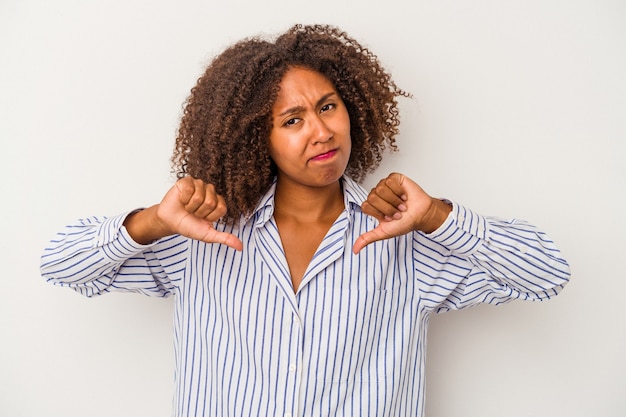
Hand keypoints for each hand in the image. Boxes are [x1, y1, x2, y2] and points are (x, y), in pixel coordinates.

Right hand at [125, 177, 242, 250]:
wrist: (170, 222)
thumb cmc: (189, 226)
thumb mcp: (208, 235)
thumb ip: (225, 238)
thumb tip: (240, 247)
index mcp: (218, 202)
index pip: (221, 208)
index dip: (210, 217)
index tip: (203, 219)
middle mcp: (211, 191)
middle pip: (211, 202)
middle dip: (199, 212)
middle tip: (193, 213)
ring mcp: (199, 185)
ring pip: (199, 196)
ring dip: (191, 206)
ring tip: (187, 207)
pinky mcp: (187, 181)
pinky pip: (189, 189)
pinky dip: (183, 199)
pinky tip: (182, 200)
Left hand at [352, 172, 450, 253]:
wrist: (422, 215)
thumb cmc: (405, 223)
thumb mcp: (384, 232)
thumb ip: (367, 238)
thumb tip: (354, 250)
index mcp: (372, 206)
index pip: (365, 206)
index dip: (379, 213)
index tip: (389, 218)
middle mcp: (376, 195)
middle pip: (372, 197)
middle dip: (388, 208)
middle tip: (397, 213)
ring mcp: (385, 185)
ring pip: (380, 189)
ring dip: (394, 200)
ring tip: (402, 205)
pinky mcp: (394, 178)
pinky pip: (390, 181)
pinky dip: (399, 191)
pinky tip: (405, 196)